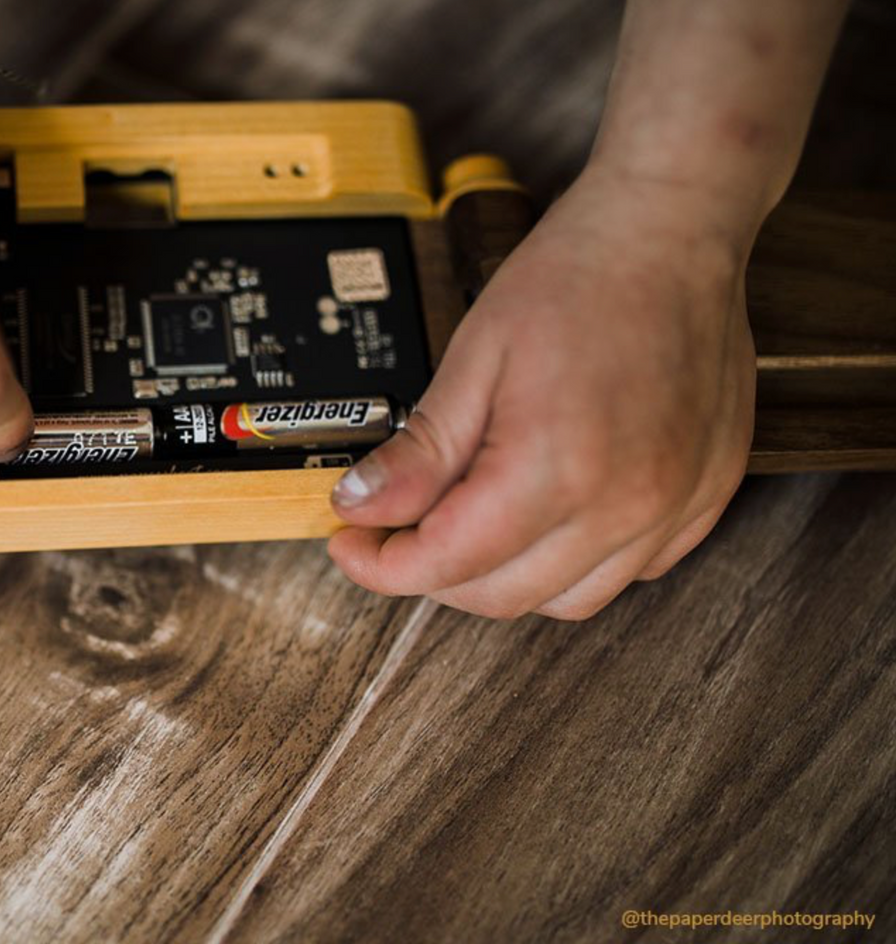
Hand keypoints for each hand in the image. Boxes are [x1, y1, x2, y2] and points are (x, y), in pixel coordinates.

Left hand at [328, 167, 756, 618]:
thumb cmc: (578, 277)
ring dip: (503, 577)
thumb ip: (419, 452)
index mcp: (558, 467)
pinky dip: (574, 562)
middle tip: (397, 529)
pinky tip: (547, 512)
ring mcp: (674, 507)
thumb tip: (360, 507)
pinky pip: (628, 573)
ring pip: (566, 600)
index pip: (448, 563)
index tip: (353, 545)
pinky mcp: (704, 500)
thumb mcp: (473, 359)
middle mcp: (625, 503)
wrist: (671, 229)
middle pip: (501, 595)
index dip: (383, 565)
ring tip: (470, 519)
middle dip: (433, 573)